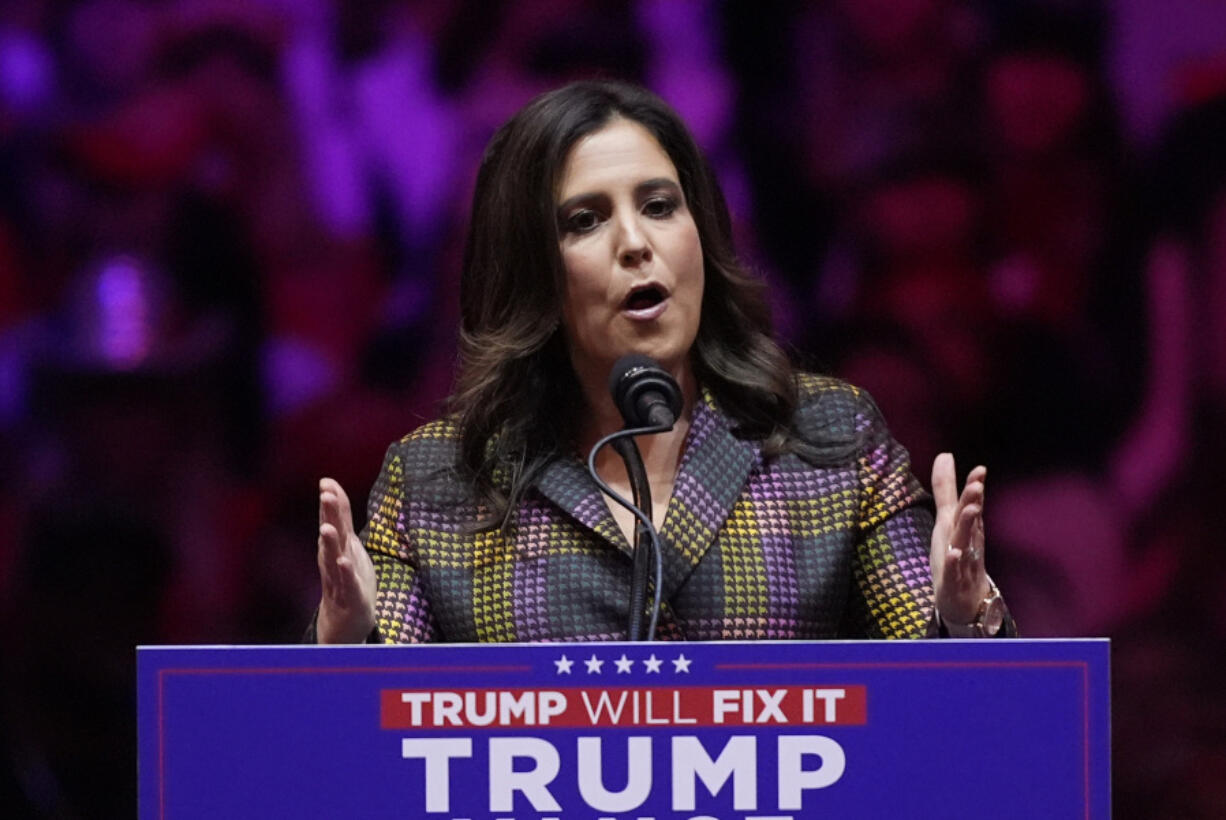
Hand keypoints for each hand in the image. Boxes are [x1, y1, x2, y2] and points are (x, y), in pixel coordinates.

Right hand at [316, 477, 376, 642]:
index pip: (334, 519)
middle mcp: (334, 559)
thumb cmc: (348, 579)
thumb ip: (341, 520)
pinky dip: (344, 573)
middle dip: (329, 514)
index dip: (333, 500)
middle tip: (325, 495)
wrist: (344, 621)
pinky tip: (343, 562)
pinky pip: (347, 583)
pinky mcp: (350, 596)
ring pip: (333, 558)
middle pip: (332, 533)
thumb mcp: (348, 545)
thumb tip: (333, 493)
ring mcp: (340, 578)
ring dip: (330, 543)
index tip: (327, 481)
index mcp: (337, 546)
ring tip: (326, 529)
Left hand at [929, 453, 989, 624]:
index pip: (970, 504)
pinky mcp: (953, 581)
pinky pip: (955, 571)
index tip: (980, 469)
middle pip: (970, 519)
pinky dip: (955, 562)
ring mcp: (963, 562)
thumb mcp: (947, 519)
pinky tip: (954, 553)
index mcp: (965, 527)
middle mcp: (967, 541)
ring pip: (965, 542)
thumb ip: (946, 489)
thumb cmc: (957, 554)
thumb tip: (945, 455)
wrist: (965, 600)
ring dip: (968, 526)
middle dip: (974, 502)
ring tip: (970, 510)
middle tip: (977, 484)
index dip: (974, 487)